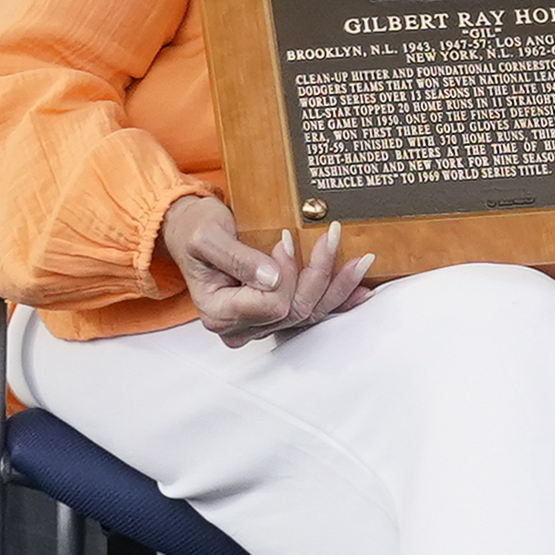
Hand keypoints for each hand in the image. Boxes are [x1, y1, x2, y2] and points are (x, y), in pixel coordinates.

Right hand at [162, 195, 374, 345]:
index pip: (269, 305)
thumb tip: (271, 277)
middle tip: (331, 235)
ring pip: (309, 313)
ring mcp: (259, 322)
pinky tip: (363, 290)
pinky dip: (339, 299)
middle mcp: (240, 325)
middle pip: (294, 310)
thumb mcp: (208, 237)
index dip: (285, 274)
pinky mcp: (275, 312)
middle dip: (318, 273)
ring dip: (337, 286)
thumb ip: (237, 259)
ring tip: (360, 259)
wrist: (191, 229)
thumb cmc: (195, 229)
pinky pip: (312, 311)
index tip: (285, 240)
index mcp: (219, 312)